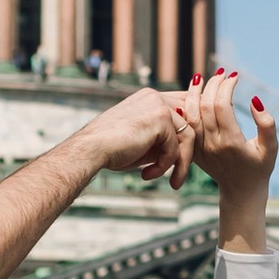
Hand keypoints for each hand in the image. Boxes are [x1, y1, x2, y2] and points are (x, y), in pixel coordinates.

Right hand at [74, 87, 195, 185]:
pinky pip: (175, 148)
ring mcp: (159, 105)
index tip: (182, 160)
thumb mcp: (142, 142)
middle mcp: (155, 97)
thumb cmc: (111, 150)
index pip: (182, 111)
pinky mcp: (161, 118)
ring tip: (171, 181)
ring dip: (180, 164)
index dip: (187, 135)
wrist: (90, 150)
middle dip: (186, 154)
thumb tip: (184, 153)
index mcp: (149, 98)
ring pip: (188, 137)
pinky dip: (164, 166)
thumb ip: (162, 141)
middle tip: (177, 178)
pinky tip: (147, 174)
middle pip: (188, 125)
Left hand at [179, 68, 276, 244]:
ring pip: (190, 113)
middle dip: (213, 84)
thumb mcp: (271, 148)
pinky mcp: (193, 149)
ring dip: (195, 92)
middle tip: (222, 73)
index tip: (235, 76)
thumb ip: (267, 124)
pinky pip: (186, 124)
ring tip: (202, 77)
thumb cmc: (260, 167)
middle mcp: (212, 145)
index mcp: (231, 142)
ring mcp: (199, 148)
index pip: (222, 105)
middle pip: (205, 105)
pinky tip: (192, 93)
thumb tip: (255, 100)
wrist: (240, 191)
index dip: (227, 86)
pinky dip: (186, 106)